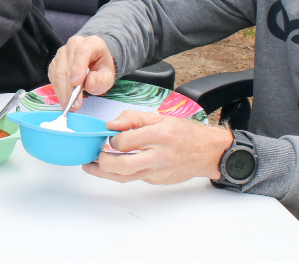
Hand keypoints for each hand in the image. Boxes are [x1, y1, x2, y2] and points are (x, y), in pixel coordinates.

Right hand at [48, 35, 115, 111]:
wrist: (95, 62)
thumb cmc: (101, 68)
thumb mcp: (108, 76)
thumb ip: (101, 80)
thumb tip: (88, 83)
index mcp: (91, 43)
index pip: (82, 52)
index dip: (78, 67)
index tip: (76, 83)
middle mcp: (74, 44)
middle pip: (67, 65)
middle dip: (69, 87)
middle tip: (74, 105)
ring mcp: (62, 52)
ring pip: (58, 71)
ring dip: (62, 91)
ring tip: (69, 105)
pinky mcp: (55, 61)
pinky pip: (53, 76)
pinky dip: (58, 89)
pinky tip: (64, 98)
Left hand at [83, 111, 233, 184]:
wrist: (208, 153)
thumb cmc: (183, 133)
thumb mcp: (158, 117)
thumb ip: (132, 118)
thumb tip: (110, 125)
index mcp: (158, 136)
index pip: (125, 142)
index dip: (111, 139)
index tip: (107, 136)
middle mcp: (158, 156)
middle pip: (123, 165)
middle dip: (102, 162)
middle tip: (93, 156)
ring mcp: (157, 172)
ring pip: (125, 177)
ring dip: (103, 173)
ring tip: (90, 166)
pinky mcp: (156, 180)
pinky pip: (134, 177)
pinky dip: (120, 172)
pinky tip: (111, 165)